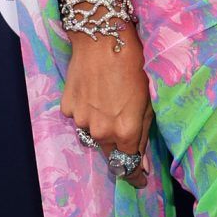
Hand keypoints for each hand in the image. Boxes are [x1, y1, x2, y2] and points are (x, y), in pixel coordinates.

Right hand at [59, 26, 153, 188]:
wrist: (103, 37)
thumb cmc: (134, 64)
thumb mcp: (148, 100)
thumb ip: (143, 134)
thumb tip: (141, 163)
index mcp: (126, 131)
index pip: (128, 166)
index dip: (134, 176)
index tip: (139, 179)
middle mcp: (101, 131)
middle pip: (109, 152)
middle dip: (119, 146)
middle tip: (126, 125)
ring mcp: (81, 120)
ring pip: (93, 134)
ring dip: (102, 126)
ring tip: (110, 99)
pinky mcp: (68, 107)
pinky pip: (80, 118)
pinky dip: (88, 111)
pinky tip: (96, 91)